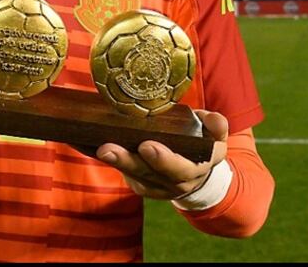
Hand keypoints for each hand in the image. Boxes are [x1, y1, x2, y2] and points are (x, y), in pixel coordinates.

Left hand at [95, 109, 229, 199]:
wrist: (198, 172)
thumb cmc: (202, 144)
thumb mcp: (215, 135)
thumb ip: (216, 126)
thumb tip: (214, 121)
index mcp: (197, 168)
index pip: (181, 168)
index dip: (164, 160)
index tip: (147, 146)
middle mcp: (177, 182)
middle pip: (150, 174)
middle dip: (130, 161)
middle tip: (109, 148)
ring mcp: (158, 186)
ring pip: (135, 175)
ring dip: (117, 162)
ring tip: (100, 148)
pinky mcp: (143, 185)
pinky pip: (126, 175)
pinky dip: (111, 162)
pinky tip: (91, 148)